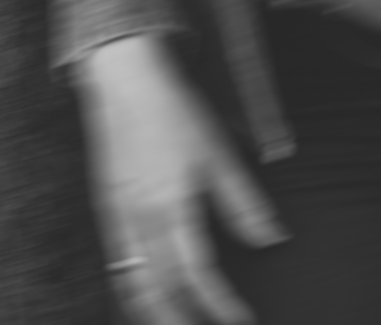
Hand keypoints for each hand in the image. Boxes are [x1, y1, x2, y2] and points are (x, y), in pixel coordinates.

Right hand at [74, 34, 287, 323]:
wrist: (125, 79)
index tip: (242, 320)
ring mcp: (118, 219)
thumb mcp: (218, 152)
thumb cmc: (176, 111)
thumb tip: (274, 240)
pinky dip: (133, 295)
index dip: (221, 304)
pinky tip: (149, 302)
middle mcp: (141, 220)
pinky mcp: (106, 213)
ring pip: (133, 288)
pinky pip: (118, 269)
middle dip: (183, 322)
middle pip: (160, 293)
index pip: (198, 274)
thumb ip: (244, 202)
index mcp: (172, 206)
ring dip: (156, 316)